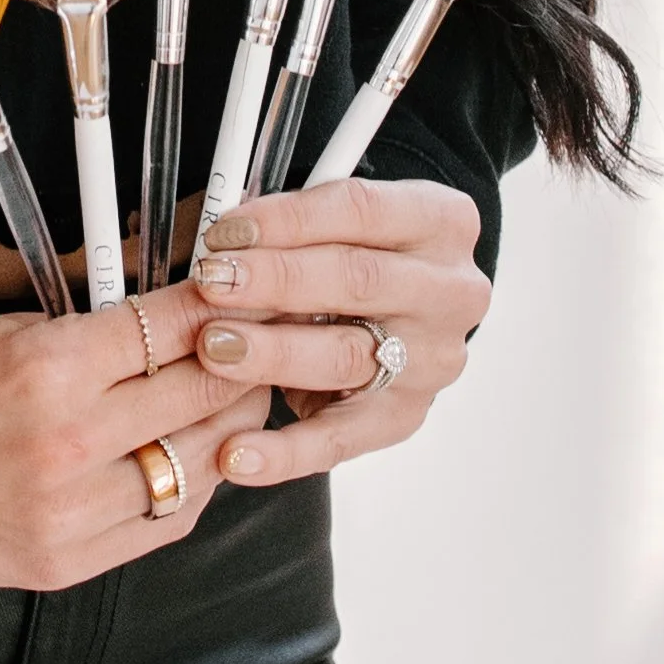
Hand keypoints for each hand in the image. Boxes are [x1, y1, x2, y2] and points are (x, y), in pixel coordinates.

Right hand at [0, 284, 266, 587]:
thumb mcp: (4, 329)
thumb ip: (94, 333)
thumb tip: (178, 321)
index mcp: (44, 369)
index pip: (169, 330)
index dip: (218, 308)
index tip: (242, 294)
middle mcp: (62, 446)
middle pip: (196, 398)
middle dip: (241, 365)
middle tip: (265, 343)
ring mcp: (65, 515)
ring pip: (195, 468)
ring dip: (228, 430)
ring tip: (241, 400)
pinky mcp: (60, 564)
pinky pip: (163, 526)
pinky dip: (193, 487)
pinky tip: (200, 457)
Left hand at [186, 173, 489, 487]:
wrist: (403, 310)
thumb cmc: (350, 253)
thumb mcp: (338, 223)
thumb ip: (292, 229)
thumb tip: (219, 246)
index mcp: (439, 220)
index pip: (360, 210)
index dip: (288, 220)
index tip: (226, 232)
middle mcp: (451, 290)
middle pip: (358, 280)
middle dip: (276, 281)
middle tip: (212, 284)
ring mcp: (434, 359)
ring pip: (348, 357)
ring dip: (273, 354)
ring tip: (213, 350)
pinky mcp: (406, 417)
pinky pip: (342, 439)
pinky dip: (285, 451)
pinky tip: (237, 454)